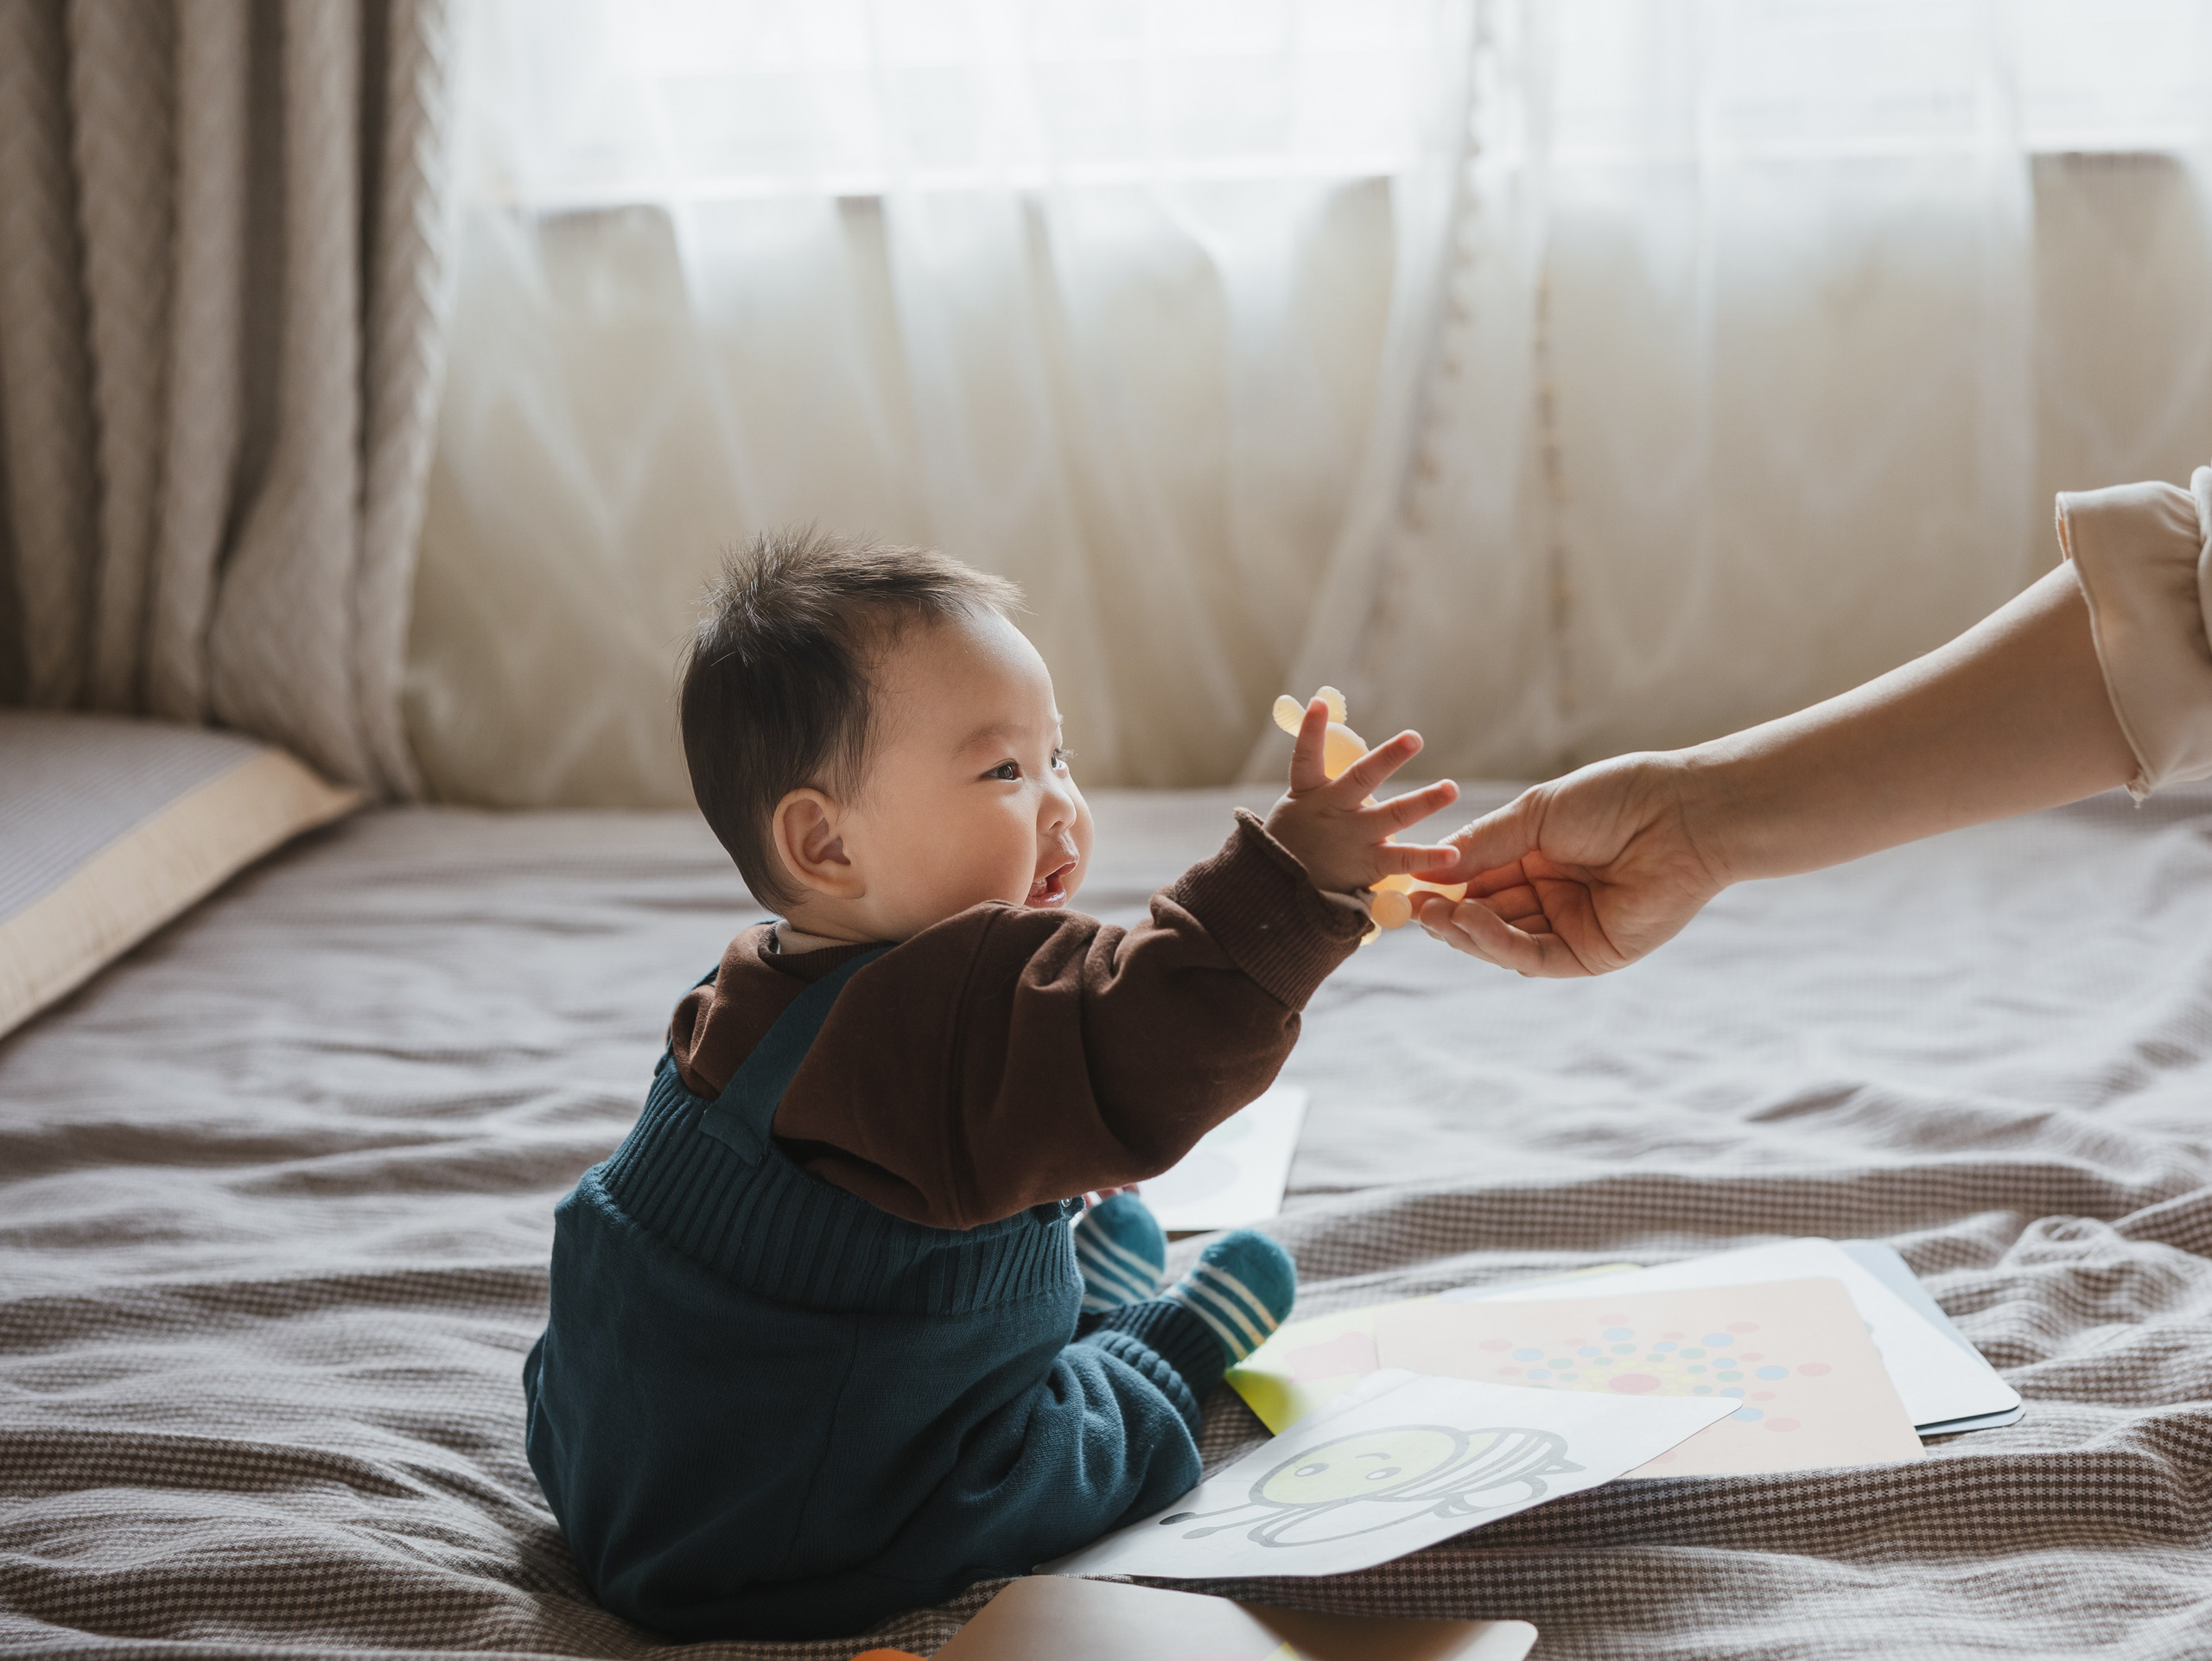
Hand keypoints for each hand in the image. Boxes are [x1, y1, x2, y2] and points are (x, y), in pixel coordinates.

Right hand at [1264, 696, 1459, 895]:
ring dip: (1424, 801)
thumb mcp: (1294, 809)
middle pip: (1361, 779)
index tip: (1320, 702)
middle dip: (1389, 757)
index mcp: (1309, 794)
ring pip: (1391, 815)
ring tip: (1451, 788)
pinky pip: (1402, 859)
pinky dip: (1428, 856)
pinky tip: (1453, 852)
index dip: (1311, 730)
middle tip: (1415, 738)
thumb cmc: (1293, 844)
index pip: (1306, 757)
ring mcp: (1351, 837)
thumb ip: (1317, 781)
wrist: (1278, 893)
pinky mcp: (1367, 864)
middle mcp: (1332, 810)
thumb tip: (1324, 727)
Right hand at [1408, 751, 1727, 975]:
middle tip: (1414, 909)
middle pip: (1485, 917)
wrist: (1681, 815)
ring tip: (1436, 915)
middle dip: (1447, 916)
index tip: (1408, 885)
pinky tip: (1471, 921)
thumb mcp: (1534, 815)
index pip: (1478, 881)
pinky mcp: (1590, 954)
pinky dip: (1496, 943)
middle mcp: (1550, 896)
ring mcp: (1569, 928)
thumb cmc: (1616, 799)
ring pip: (1502, 943)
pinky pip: (1533, 958)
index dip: (1442, 887)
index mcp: (1537, 858)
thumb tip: (1431, 868)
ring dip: (1465, 932)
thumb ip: (1483, 843)